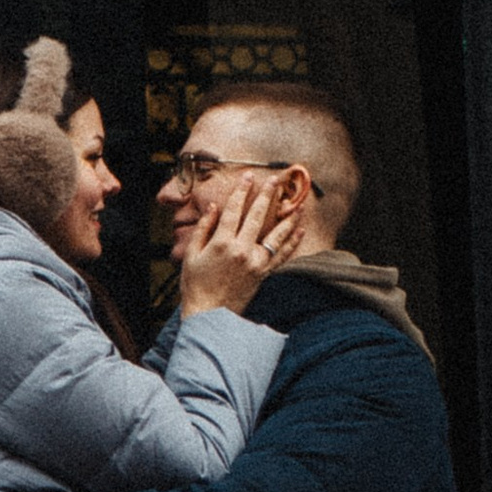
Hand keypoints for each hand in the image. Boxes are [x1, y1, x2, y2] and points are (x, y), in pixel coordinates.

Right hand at [177, 168, 299, 315]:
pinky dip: (292, 242)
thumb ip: (204, 228)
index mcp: (221, 243)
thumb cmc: (196, 285)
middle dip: (266, 196)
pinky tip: (300, 230)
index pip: (233, 210)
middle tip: (274, 181)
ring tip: (297, 203)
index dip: (241, 191)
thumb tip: (213, 208)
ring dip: (287, 217)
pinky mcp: (264, 274)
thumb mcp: (191, 254)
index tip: (249, 176)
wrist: (210, 315)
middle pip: (256, 217)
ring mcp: (255, 263)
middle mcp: (241, 250)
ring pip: (275, 235)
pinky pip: (282, 255)